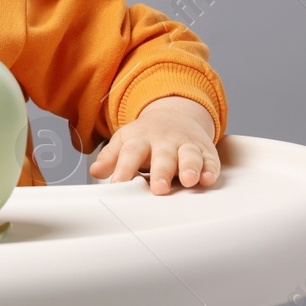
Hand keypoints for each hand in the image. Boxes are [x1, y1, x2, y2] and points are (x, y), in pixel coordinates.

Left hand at [88, 96, 219, 194]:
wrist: (175, 116)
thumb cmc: (146, 137)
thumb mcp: (125, 141)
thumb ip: (110, 157)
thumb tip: (95, 171)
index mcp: (141, 139)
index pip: (130, 153)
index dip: (124, 168)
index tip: (118, 184)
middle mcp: (165, 142)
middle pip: (162, 156)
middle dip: (161, 172)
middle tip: (158, 189)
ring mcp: (186, 145)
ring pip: (189, 156)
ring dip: (190, 167)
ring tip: (188, 181)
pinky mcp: (205, 152)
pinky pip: (210, 160)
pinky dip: (210, 170)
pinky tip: (208, 179)